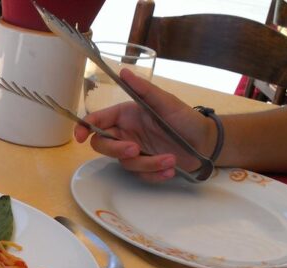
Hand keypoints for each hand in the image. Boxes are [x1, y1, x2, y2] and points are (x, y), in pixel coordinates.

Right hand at [74, 68, 215, 181]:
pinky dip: (155, 174)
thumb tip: (123, 71)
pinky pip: (140, 175)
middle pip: (103, 145)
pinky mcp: (146, 166)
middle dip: (117, 150)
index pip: (97, 121)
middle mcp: (127, 133)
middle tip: (136, 150)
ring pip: (125, 163)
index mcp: (126, 115)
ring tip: (170, 160)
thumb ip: (143, 89)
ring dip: (148, 164)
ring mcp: (135, 151)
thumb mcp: (166, 102)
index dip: (84, 128)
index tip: (80, 138)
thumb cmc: (186, 118)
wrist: (206, 143)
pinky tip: (171, 169)